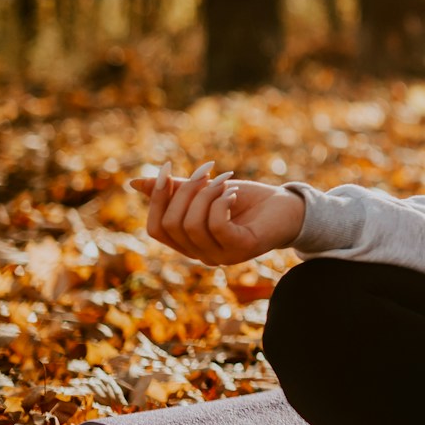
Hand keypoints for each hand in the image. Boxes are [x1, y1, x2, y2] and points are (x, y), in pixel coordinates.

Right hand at [126, 161, 305, 265]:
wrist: (289, 208)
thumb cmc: (248, 201)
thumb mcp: (206, 192)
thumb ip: (175, 190)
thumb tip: (135, 183)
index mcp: (189, 243)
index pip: (155, 229)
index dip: (156, 200)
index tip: (166, 169)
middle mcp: (201, 254)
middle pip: (171, 225)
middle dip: (185, 192)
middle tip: (206, 172)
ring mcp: (222, 255)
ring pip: (192, 225)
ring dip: (205, 195)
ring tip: (225, 181)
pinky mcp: (242, 248)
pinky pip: (217, 227)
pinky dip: (221, 204)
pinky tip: (233, 194)